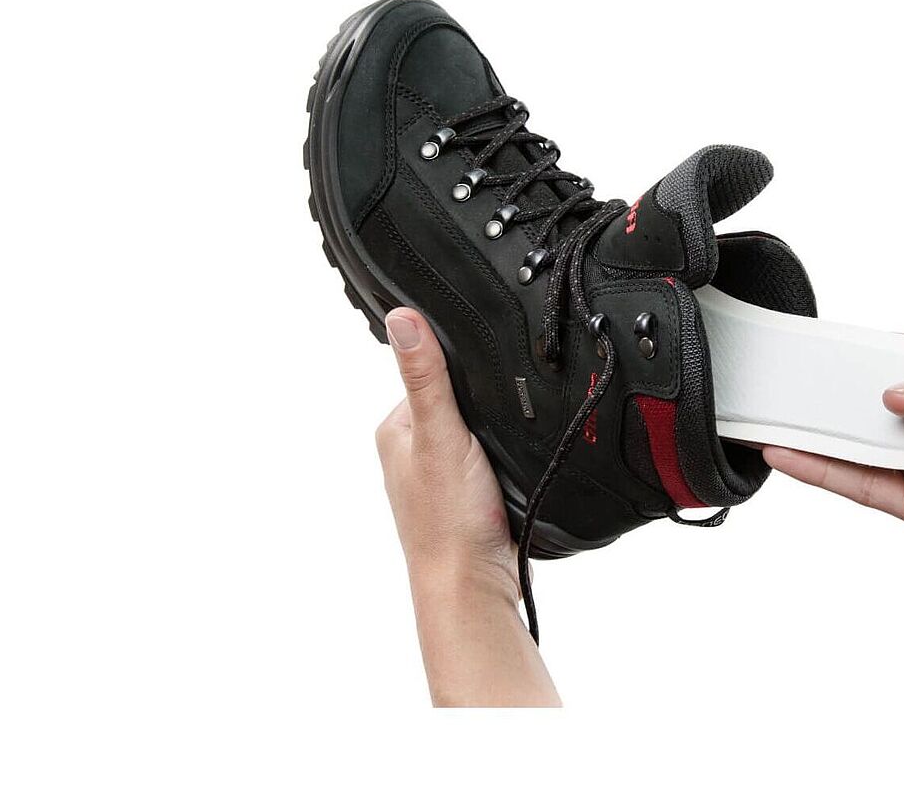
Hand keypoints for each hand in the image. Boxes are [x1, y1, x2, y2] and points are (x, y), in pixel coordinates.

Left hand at [378, 307, 559, 705]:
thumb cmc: (450, 520)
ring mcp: (436, 476)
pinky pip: (484, 460)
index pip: (431, 372)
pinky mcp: (463, 495)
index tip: (490, 379)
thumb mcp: (441, 433)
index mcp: (395, 429)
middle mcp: (410, 450)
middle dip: (482, 406)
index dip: (464, 372)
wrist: (472, 585)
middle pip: (456, 401)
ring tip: (503, 452)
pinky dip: (499, 461)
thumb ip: (425, 376)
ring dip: (494, 437)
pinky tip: (508, 473)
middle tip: (499, 425)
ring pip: (473, 432)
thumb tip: (403, 318)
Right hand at [764, 336, 903, 564]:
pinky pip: (869, 490)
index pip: (902, 358)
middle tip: (780, 378)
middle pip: (872, 406)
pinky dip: (825, 473)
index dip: (861, 352)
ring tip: (767, 412)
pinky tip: (791, 453)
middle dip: (827, 393)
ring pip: (861, 449)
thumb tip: (894, 392)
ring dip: (814, 433)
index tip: (818, 342)